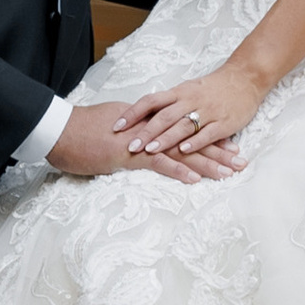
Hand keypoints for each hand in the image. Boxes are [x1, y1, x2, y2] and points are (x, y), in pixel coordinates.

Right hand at [47, 97, 241, 185]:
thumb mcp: (117, 126)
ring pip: (182, 153)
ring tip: (229, 173)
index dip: (210, 140)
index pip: (186, 132)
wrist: (62, 130)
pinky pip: (158, 164)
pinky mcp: (129, 156)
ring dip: (207, 164)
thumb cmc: (84, 130)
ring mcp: (142, 144)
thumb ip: (137, 131)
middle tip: (242, 162)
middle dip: (219, 153)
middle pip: (192, 142)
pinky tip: (196, 180)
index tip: (231, 147)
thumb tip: (147, 137)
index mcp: (151, 125)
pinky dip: (178, 171)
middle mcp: (152, 132)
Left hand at [112, 61, 265, 159]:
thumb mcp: (188, 91)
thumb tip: (144, 117)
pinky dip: (194, 142)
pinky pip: (207, 133)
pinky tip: (183, 150)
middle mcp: (190, 100)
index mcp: (179, 92)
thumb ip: (169, 104)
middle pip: (164, 116)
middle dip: (145, 132)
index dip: (133, 113)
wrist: (245, 79)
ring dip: (165, 138)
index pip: (151, 101)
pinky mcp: (223, 122)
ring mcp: (207, 111)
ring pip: (183, 125)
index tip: (116, 125)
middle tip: (129, 145)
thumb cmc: (214, 88)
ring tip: (150, 150)